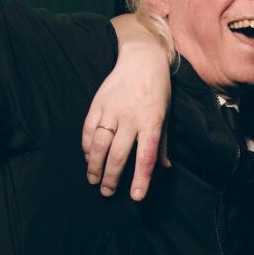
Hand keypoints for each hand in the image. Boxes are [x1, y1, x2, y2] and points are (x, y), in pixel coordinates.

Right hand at [82, 14, 172, 199]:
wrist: (142, 57)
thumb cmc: (159, 88)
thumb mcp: (167, 114)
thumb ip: (163, 142)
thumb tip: (165, 167)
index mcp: (152, 122)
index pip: (146, 157)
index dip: (141, 179)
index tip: (136, 197)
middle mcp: (131, 118)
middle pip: (119, 155)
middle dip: (112, 178)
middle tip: (107, 192)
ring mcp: (112, 110)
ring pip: (99, 145)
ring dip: (94, 165)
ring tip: (93, 179)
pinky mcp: (98, 102)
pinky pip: (88, 129)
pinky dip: (86, 146)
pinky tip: (87, 157)